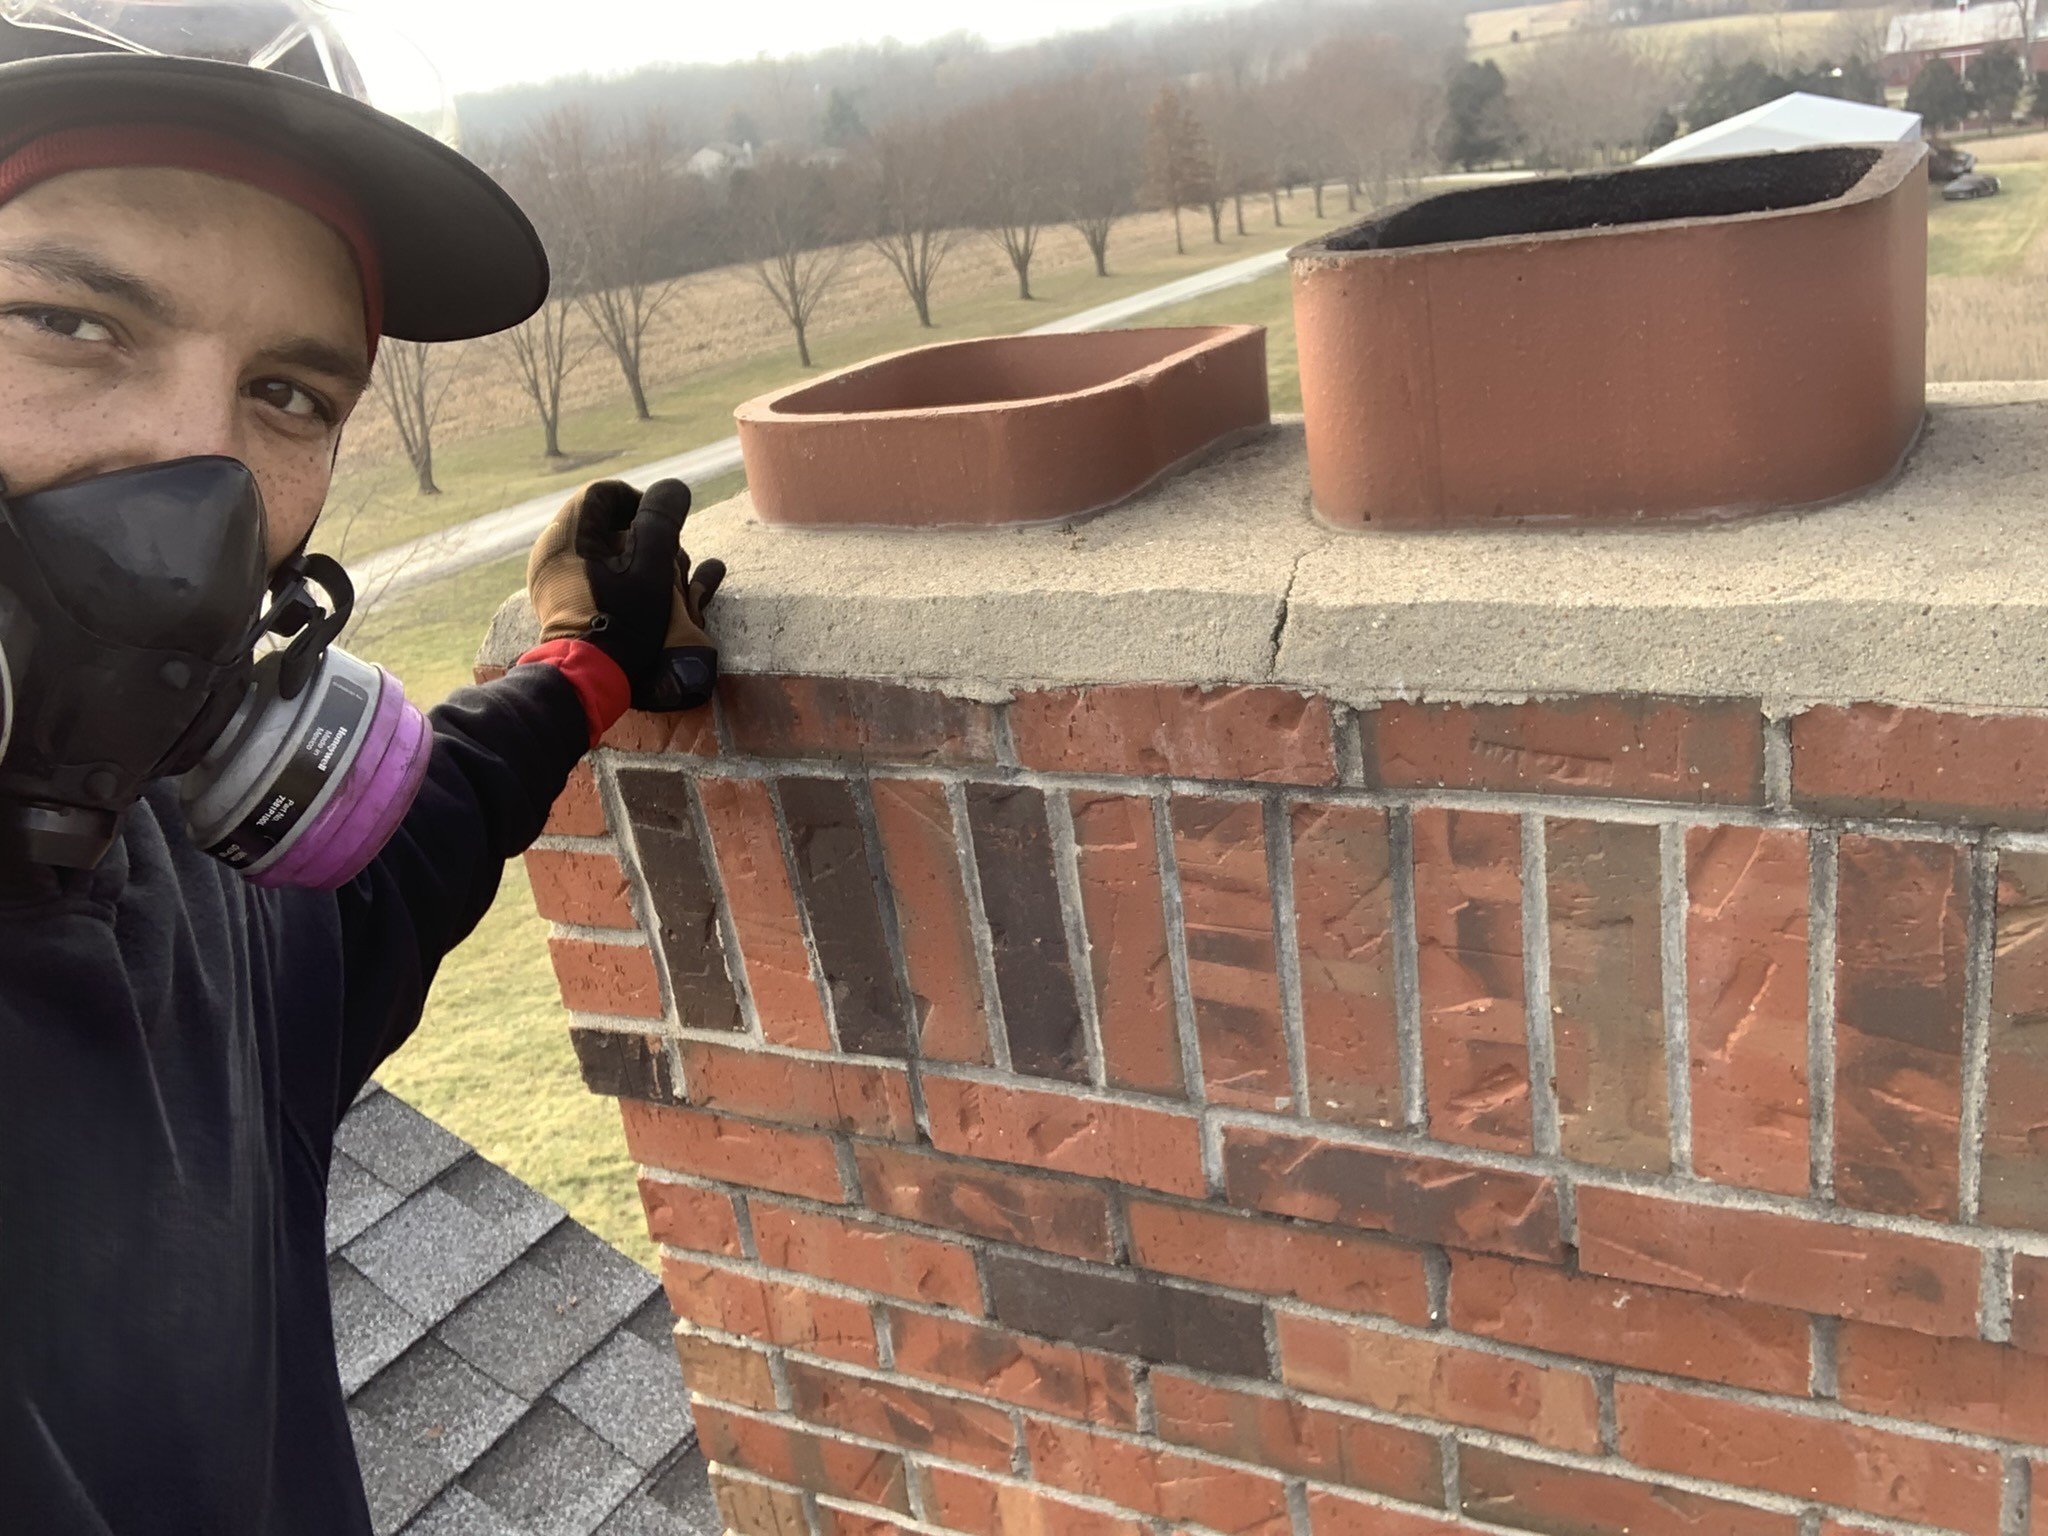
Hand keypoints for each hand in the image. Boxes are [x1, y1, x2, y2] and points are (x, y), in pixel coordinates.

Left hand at [527, 478, 725, 712]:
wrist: (588, 679)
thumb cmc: (622, 621)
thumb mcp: (651, 567)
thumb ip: (662, 520)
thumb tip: (673, 488)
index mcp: (566, 535)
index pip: (604, 493)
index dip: (640, 501)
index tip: (664, 528)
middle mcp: (551, 550)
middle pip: (601, 520)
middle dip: (640, 533)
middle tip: (665, 558)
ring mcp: (551, 577)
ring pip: (598, 547)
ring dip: (634, 556)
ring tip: (660, 580)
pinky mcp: (557, 600)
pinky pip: (589, 572)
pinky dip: (619, 575)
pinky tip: (642, 596)